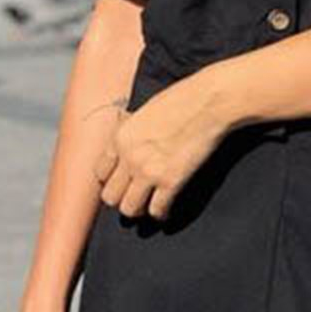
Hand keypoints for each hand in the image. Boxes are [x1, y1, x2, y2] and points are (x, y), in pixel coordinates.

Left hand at [93, 75, 231, 221]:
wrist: (210, 100)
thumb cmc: (184, 99)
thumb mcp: (146, 111)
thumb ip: (133, 133)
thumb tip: (133, 147)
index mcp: (120, 137)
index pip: (100, 174)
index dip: (112, 180)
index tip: (124, 181)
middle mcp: (129, 157)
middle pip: (110, 197)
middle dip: (123, 198)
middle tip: (136, 195)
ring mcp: (149, 171)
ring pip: (129, 210)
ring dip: (140, 209)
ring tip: (151, 204)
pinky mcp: (171, 182)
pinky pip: (157, 211)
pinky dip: (162, 212)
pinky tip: (169, 206)